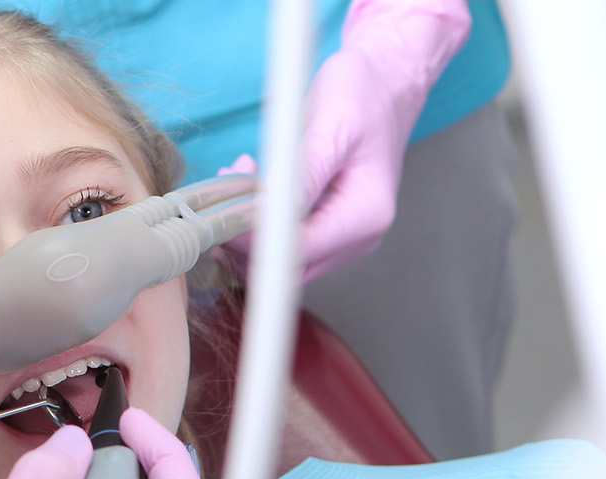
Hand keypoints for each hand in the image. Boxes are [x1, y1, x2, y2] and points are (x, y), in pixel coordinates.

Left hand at [223, 0, 471, 281]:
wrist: (384, 84)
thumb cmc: (363, 94)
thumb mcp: (333, 124)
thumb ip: (303, 173)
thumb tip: (269, 213)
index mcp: (365, 215)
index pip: (300, 249)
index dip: (254, 238)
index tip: (221, 213)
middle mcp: (358, 237)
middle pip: (289, 268)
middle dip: (246, 239)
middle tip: (223, 194)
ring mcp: (343, 236)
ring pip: (282, 260)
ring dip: (248, 231)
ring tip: (236, 180)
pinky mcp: (328, 227)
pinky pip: (285, 241)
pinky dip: (258, 222)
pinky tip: (248, 186)